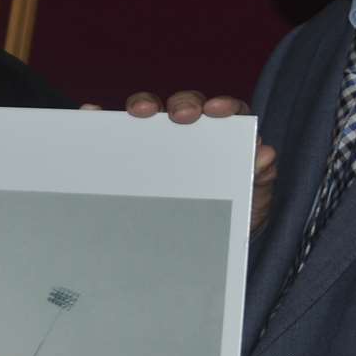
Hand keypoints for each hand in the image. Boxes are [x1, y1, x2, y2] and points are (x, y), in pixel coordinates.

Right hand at [114, 91, 276, 235]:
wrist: (207, 251)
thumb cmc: (232, 220)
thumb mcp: (252, 204)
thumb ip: (261, 179)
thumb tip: (265, 154)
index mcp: (227, 139)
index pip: (228, 113)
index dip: (223, 106)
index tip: (215, 111)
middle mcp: (193, 134)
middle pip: (187, 106)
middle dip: (182, 104)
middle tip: (179, 115)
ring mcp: (160, 142)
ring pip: (151, 113)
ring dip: (144, 104)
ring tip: (136, 112)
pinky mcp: (132, 154)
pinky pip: (114, 131)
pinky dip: (101, 119)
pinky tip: (90, 115)